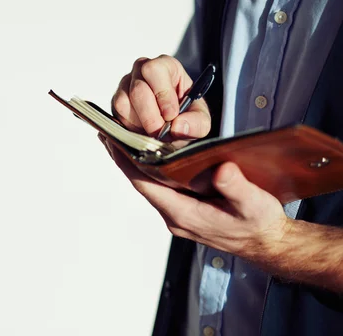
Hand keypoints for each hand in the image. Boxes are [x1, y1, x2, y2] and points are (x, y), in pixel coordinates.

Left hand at [103, 139, 289, 259]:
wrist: (268, 243)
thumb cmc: (260, 225)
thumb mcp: (254, 205)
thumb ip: (237, 188)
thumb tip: (220, 170)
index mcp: (184, 215)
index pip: (145, 185)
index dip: (126, 163)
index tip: (111, 142)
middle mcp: (175, 216)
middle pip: (141, 184)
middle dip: (124, 159)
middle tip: (108, 132)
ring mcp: (178, 214)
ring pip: (149, 185)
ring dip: (135, 163)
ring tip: (121, 137)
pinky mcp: (184, 210)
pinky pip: (160, 187)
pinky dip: (151, 169)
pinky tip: (149, 153)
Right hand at [112, 55, 210, 146]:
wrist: (171, 129)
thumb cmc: (185, 116)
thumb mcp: (200, 121)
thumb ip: (197, 123)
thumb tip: (178, 126)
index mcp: (165, 66)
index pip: (155, 70)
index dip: (162, 94)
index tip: (171, 115)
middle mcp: (142, 71)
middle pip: (138, 88)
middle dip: (150, 115)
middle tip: (160, 132)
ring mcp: (125, 85)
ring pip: (123, 102)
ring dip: (139, 123)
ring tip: (154, 133)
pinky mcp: (116, 102)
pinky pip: (116, 114)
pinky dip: (129, 127)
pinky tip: (142, 130)